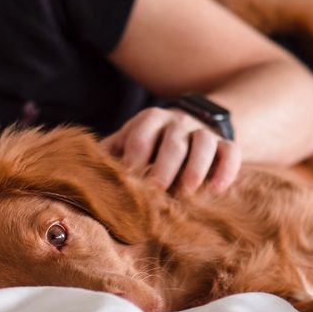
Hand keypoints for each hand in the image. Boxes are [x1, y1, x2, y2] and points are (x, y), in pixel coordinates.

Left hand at [100, 106, 240, 195]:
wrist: (188, 128)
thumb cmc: (148, 145)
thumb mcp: (126, 142)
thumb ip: (108, 154)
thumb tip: (81, 175)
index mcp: (149, 119)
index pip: (141, 135)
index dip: (136, 158)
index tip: (130, 181)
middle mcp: (178, 122)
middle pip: (174, 141)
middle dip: (165, 166)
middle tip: (157, 191)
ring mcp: (203, 132)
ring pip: (205, 143)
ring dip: (196, 168)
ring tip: (186, 192)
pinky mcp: (225, 144)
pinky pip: (231, 152)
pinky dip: (226, 170)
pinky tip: (216, 190)